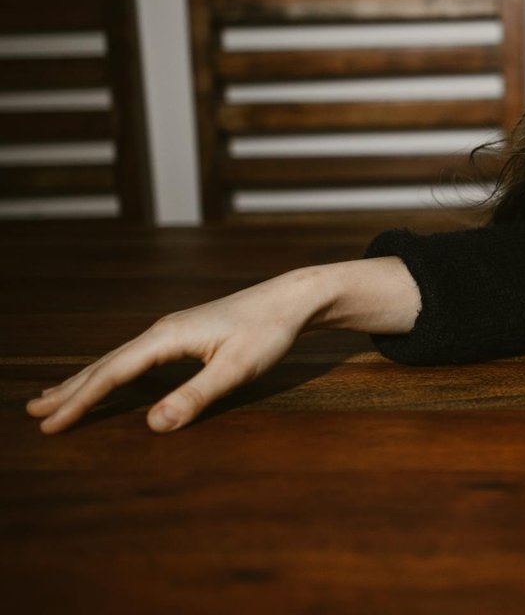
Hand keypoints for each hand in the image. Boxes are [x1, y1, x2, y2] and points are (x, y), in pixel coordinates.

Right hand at [26, 270, 318, 433]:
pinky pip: (135, 357)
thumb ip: (196, 395)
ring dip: (85, 379)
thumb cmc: (268, 332)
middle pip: (105, 364)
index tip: (51, 424)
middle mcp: (162, 331)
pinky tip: (109, 378)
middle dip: (70, 389)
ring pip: (118, 359)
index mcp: (167, 338)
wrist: (291, 299)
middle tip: (33, 413)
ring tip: (54, 396)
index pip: (112, 374)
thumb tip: (154, 425)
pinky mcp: (184, 334)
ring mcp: (172, 331)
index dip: (80, 401)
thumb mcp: (236, 369)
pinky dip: (111, 371)